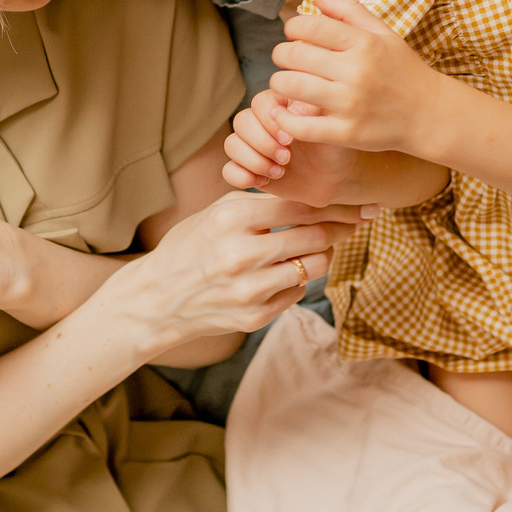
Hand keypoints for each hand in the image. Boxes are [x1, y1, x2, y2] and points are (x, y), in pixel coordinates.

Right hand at [99, 192, 361, 362]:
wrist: (157, 299)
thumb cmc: (190, 247)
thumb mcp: (216, 213)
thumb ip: (260, 202)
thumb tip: (313, 195)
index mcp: (231, 219)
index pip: (299, 206)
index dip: (333, 204)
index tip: (355, 203)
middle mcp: (242, 254)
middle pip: (315, 236)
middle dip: (340, 227)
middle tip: (353, 222)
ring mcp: (250, 289)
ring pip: (314, 266)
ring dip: (322, 254)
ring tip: (318, 246)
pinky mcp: (255, 316)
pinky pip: (297, 292)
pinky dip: (297, 280)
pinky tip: (284, 273)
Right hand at [223, 89, 368, 204]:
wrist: (337, 179)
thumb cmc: (336, 148)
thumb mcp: (330, 127)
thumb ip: (310, 113)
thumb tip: (289, 110)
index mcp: (281, 104)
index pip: (260, 102)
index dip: (270, 121)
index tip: (290, 139)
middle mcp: (262, 121)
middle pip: (241, 121)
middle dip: (262, 143)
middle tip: (287, 158)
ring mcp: (253, 145)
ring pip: (231, 144)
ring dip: (254, 160)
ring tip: (280, 172)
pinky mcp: (248, 168)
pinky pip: (228, 170)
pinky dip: (242, 176)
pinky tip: (265, 182)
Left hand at [265, 0, 456, 155]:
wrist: (430, 115)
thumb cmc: (404, 71)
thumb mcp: (384, 34)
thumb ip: (350, 10)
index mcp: (364, 43)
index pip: (311, 26)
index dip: (292, 27)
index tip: (293, 33)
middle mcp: (356, 71)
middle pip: (293, 55)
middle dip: (281, 54)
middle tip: (285, 59)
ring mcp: (351, 104)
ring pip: (291, 87)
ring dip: (278, 83)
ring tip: (285, 83)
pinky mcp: (347, 133)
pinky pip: (301, 126)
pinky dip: (284, 119)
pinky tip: (285, 112)